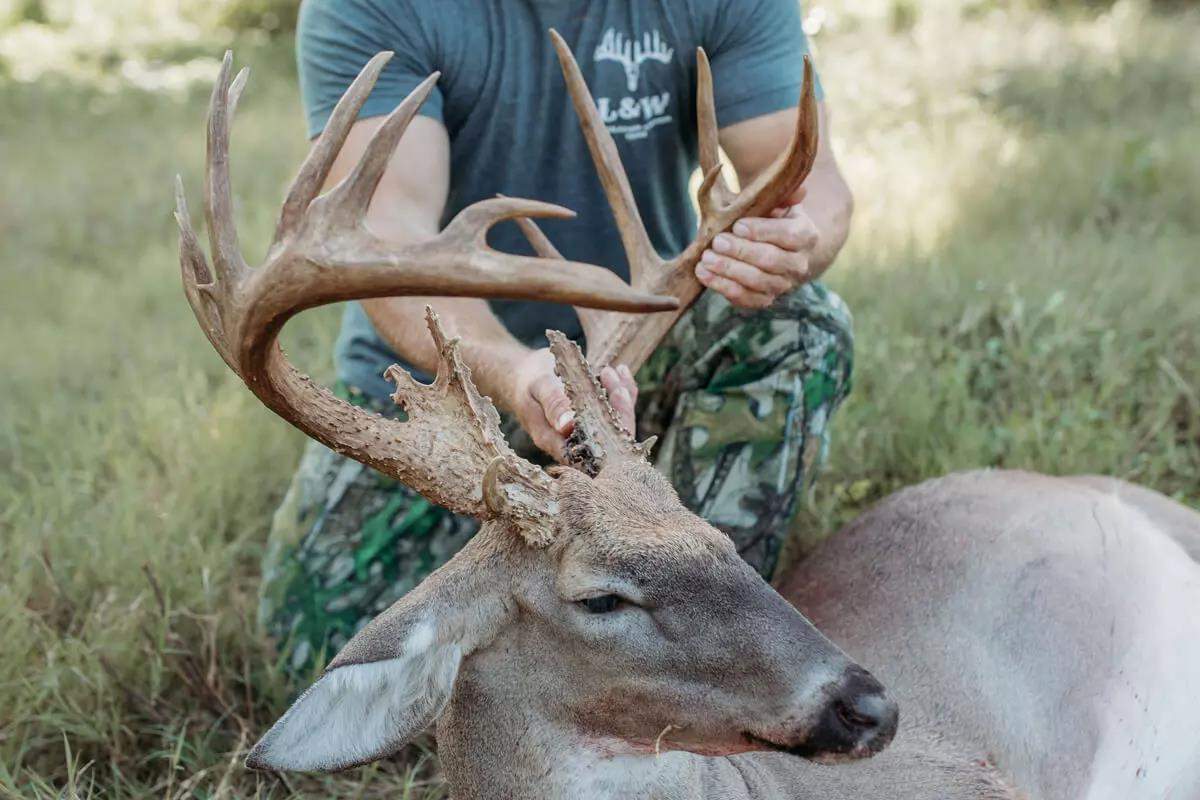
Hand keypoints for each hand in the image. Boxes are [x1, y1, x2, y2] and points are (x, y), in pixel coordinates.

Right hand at [507, 348, 637, 459]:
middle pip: (608, 441)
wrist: (523, 374)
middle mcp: (572, 442)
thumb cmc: (528, 381)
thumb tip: (567, 427)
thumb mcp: (539, 387)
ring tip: (615, 372)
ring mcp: (586, 431)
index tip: (614, 400)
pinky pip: (615, 412)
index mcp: (554, 441)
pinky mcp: (594, 419)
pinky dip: (623, 392)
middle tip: (619, 387)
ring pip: (615, 425)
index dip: (609, 432)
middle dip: (621, 413)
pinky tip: (622, 371)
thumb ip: (553, 404)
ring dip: (622, 399)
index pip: (589, 451)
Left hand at [695, 194, 818, 309]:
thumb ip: (782, 195)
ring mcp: (782, 285)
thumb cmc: (771, 218)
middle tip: (717, 241)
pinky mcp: (764, 300)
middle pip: (770, 260)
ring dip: (728, 270)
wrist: (778, 249)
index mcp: (806, 235)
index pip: (788, 235)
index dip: (761, 231)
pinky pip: (744, 298)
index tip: (737, 226)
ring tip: (706, 258)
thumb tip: (798, 191)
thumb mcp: (776, 202)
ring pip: (756, 281)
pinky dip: (721, 286)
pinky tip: (704, 273)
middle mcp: (799, 264)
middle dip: (740, 251)